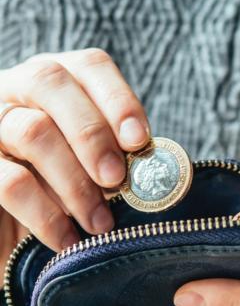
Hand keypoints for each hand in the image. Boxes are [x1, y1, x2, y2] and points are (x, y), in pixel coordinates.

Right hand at [0, 48, 149, 275]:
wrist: (13, 224)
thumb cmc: (63, 188)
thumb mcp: (93, 165)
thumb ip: (118, 156)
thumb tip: (159, 169)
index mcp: (59, 82)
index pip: (89, 67)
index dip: (118, 100)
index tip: (139, 142)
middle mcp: (19, 89)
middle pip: (52, 83)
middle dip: (93, 134)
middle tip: (117, 179)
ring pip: (32, 131)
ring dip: (75, 182)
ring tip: (101, 223)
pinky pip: (10, 183)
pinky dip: (45, 215)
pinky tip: (68, 239)